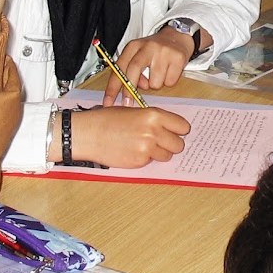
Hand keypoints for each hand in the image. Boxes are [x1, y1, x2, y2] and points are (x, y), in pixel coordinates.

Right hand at [70, 105, 191, 166]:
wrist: (89, 134)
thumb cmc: (108, 119)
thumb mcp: (134, 110)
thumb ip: (154, 119)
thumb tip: (169, 127)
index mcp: (154, 116)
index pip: (183, 126)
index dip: (179, 130)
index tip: (176, 131)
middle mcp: (154, 132)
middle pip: (179, 144)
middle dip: (172, 144)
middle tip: (161, 141)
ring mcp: (147, 149)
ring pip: (167, 155)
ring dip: (160, 153)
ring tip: (145, 146)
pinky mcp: (139, 162)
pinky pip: (151, 162)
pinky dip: (146, 158)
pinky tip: (133, 151)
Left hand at [108, 27, 195, 101]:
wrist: (178, 36)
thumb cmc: (155, 49)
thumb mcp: (139, 55)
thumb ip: (132, 71)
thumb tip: (136, 88)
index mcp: (134, 46)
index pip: (119, 68)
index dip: (112, 87)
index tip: (108, 102)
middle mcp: (147, 47)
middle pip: (133, 71)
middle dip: (129, 91)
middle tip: (128, 103)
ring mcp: (163, 52)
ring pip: (154, 82)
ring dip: (155, 85)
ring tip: (159, 74)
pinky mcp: (177, 58)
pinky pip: (169, 82)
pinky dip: (169, 82)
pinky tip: (169, 71)